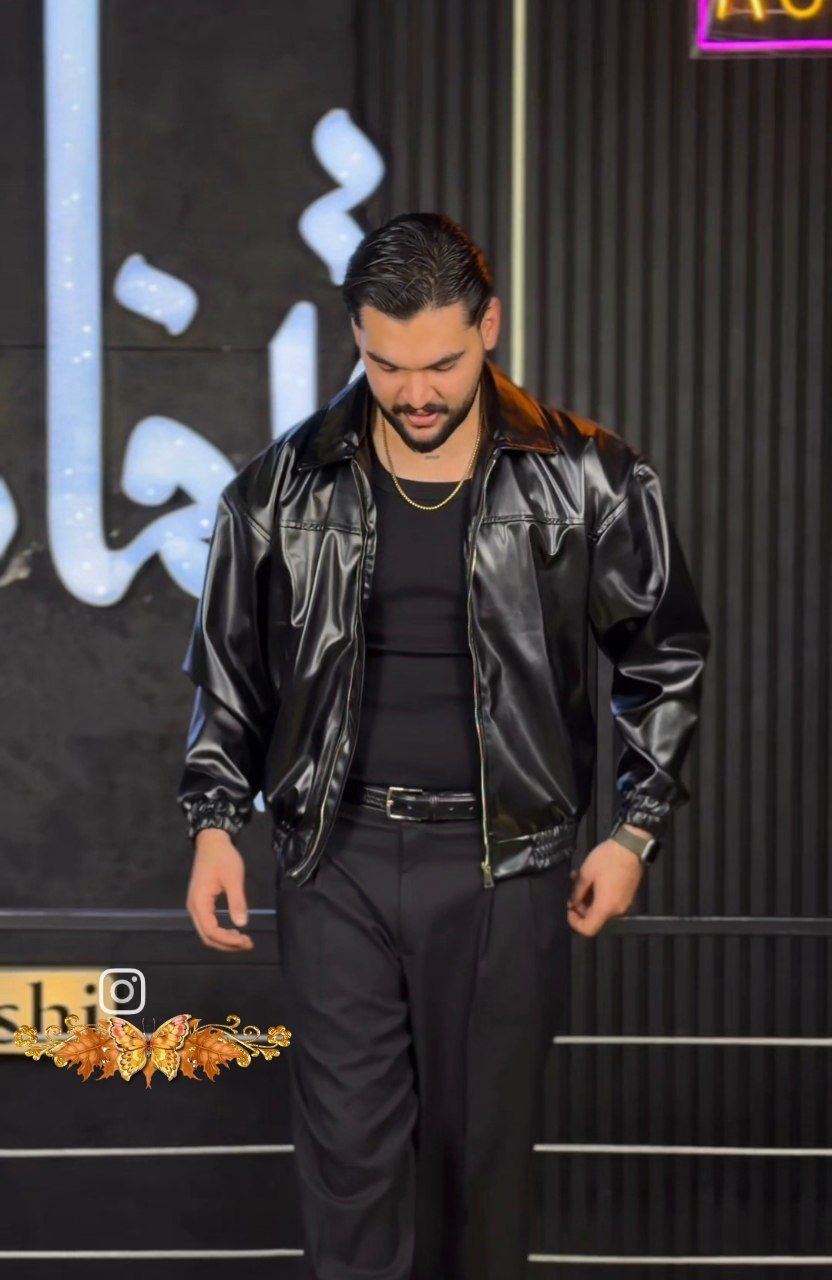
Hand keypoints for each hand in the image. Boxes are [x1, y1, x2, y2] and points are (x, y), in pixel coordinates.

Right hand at [186, 828, 253, 951]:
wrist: (212, 842)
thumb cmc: (223, 858)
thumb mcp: (233, 878)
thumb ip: (237, 901)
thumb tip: (242, 924)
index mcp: (199, 903)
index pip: (211, 931)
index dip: (228, 940)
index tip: (246, 941)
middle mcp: (194, 908)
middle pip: (207, 936)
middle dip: (227, 944)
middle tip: (248, 944)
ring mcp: (196, 906)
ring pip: (207, 932)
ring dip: (225, 939)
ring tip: (244, 940)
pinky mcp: (201, 902)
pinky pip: (208, 924)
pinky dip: (221, 931)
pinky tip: (234, 931)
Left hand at [567, 828, 645, 936]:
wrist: (632, 846)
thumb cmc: (607, 860)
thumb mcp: (586, 874)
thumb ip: (577, 892)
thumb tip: (572, 903)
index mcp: (605, 907)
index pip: (588, 929)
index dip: (574, 923)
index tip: (568, 908)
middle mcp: (616, 911)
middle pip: (594, 917)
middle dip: (580, 905)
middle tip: (572, 887)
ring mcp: (624, 903)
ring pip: (600, 908)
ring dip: (588, 897)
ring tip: (579, 878)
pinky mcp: (627, 895)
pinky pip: (609, 901)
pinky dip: (598, 894)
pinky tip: (591, 878)